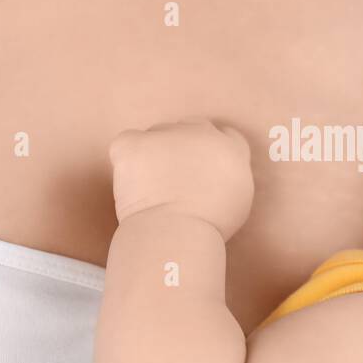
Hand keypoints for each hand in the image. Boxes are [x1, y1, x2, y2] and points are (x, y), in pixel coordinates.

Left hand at [108, 118, 253, 239]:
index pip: (223, 134)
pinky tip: (132, 184)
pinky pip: (126, 143)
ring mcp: (166, 134)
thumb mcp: (237, 201)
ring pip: (157, 135)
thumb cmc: (207, 229)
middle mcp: (201, 132)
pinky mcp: (134, 143)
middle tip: (172, 180)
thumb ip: (229, 176)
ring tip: (151, 190)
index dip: (208, 151)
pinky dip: (125, 161)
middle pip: (189, 128)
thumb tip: (213, 172)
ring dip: (154, 154)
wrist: (176, 234)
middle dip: (181, 149)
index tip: (200, 168)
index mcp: (230, 148)